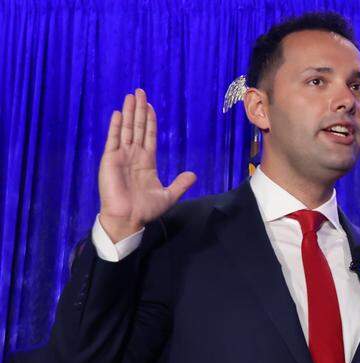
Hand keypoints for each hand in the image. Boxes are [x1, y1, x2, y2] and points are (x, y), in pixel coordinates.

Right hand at [98, 89, 195, 241]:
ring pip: (126, 129)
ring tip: (131, 96)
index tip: (151, 106)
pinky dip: (116, 126)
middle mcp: (134, 156)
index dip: (150, 121)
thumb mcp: (169, 195)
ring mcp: (121, 156)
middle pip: (138, 128)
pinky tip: (119, 113)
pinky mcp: (110, 160)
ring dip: (129, 112)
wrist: (128, 218)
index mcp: (147, 162)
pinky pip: (113, 139)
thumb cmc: (145, 209)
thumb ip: (180, 184)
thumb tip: (193, 175)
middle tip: (140, 91)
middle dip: (140, 110)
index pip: (149, 136)